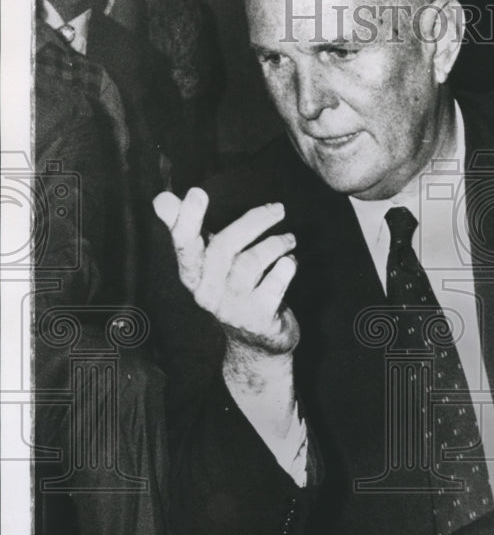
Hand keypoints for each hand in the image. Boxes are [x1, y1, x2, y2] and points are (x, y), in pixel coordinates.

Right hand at [153, 188, 298, 354]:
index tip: (197, 192)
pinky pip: (274, 285)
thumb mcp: (210, 262)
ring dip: (275, 245)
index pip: (184, 243)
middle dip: (253, 221)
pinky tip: (291, 263)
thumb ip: (189, 228)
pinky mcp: (257, 320)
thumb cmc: (233, 288)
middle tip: (279, 208)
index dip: (188, 218)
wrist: (257, 342)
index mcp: (193, 273)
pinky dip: (286, 268)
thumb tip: (161, 198)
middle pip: (223, 248)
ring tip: (290, 239)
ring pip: (251, 263)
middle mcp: (207, 292)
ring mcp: (232, 308)